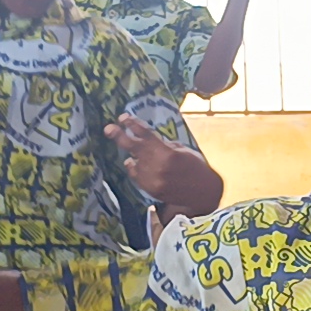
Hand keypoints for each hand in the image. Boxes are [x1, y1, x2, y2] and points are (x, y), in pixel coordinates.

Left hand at [106, 115, 221, 213]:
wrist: (201, 193)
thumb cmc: (195, 167)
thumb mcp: (182, 150)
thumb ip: (163, 144)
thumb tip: (146, 139)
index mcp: (167, 153)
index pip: (146, 134)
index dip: (133, 124)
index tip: (123, 117)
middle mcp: (156, 165)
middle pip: (133, 147)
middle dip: (119, 136)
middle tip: (108, 128)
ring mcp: (151, 179)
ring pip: (133, 161)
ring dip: (132, 154)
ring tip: (134, 151)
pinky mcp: (148, 189)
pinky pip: (135, 174)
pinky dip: (134, 167)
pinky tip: (136, 163)